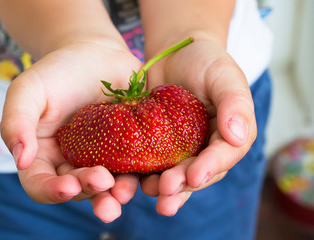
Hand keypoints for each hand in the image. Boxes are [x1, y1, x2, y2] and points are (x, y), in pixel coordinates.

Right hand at [0, 41, 141, 222]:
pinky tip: (147, 177)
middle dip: (89, 191)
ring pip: (106, 186)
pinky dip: (138, 177)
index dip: (51, 191)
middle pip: (77, 188)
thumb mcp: (29, 89)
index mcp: (43, 154)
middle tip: (103, 181)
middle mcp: (71, 162)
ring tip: (122, 192)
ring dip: (114, 195)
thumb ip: (16, 122)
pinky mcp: (127, 151)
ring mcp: (101, 159)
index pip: (40, 183)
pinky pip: (133, 169)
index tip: (68, 186)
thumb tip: (20, 160)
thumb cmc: (59, 70)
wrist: (98, 54)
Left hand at [140, 37, 256, 215]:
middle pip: (198, 172)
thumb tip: (239, 136)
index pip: (224, 155)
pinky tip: (132, 181)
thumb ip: (235, 102)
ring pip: (175, 174)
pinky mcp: (158, 146)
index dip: (210, 168)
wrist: (175, 54)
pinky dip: (143, 174)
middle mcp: (207, 148)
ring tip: (149, 192)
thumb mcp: (224, 75)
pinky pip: (152, 163)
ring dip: (163, 187)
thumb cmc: (204, 61)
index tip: (194, 176)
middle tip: (166, 192)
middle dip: (183, 185)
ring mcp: (182, 149)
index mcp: (229, 135)